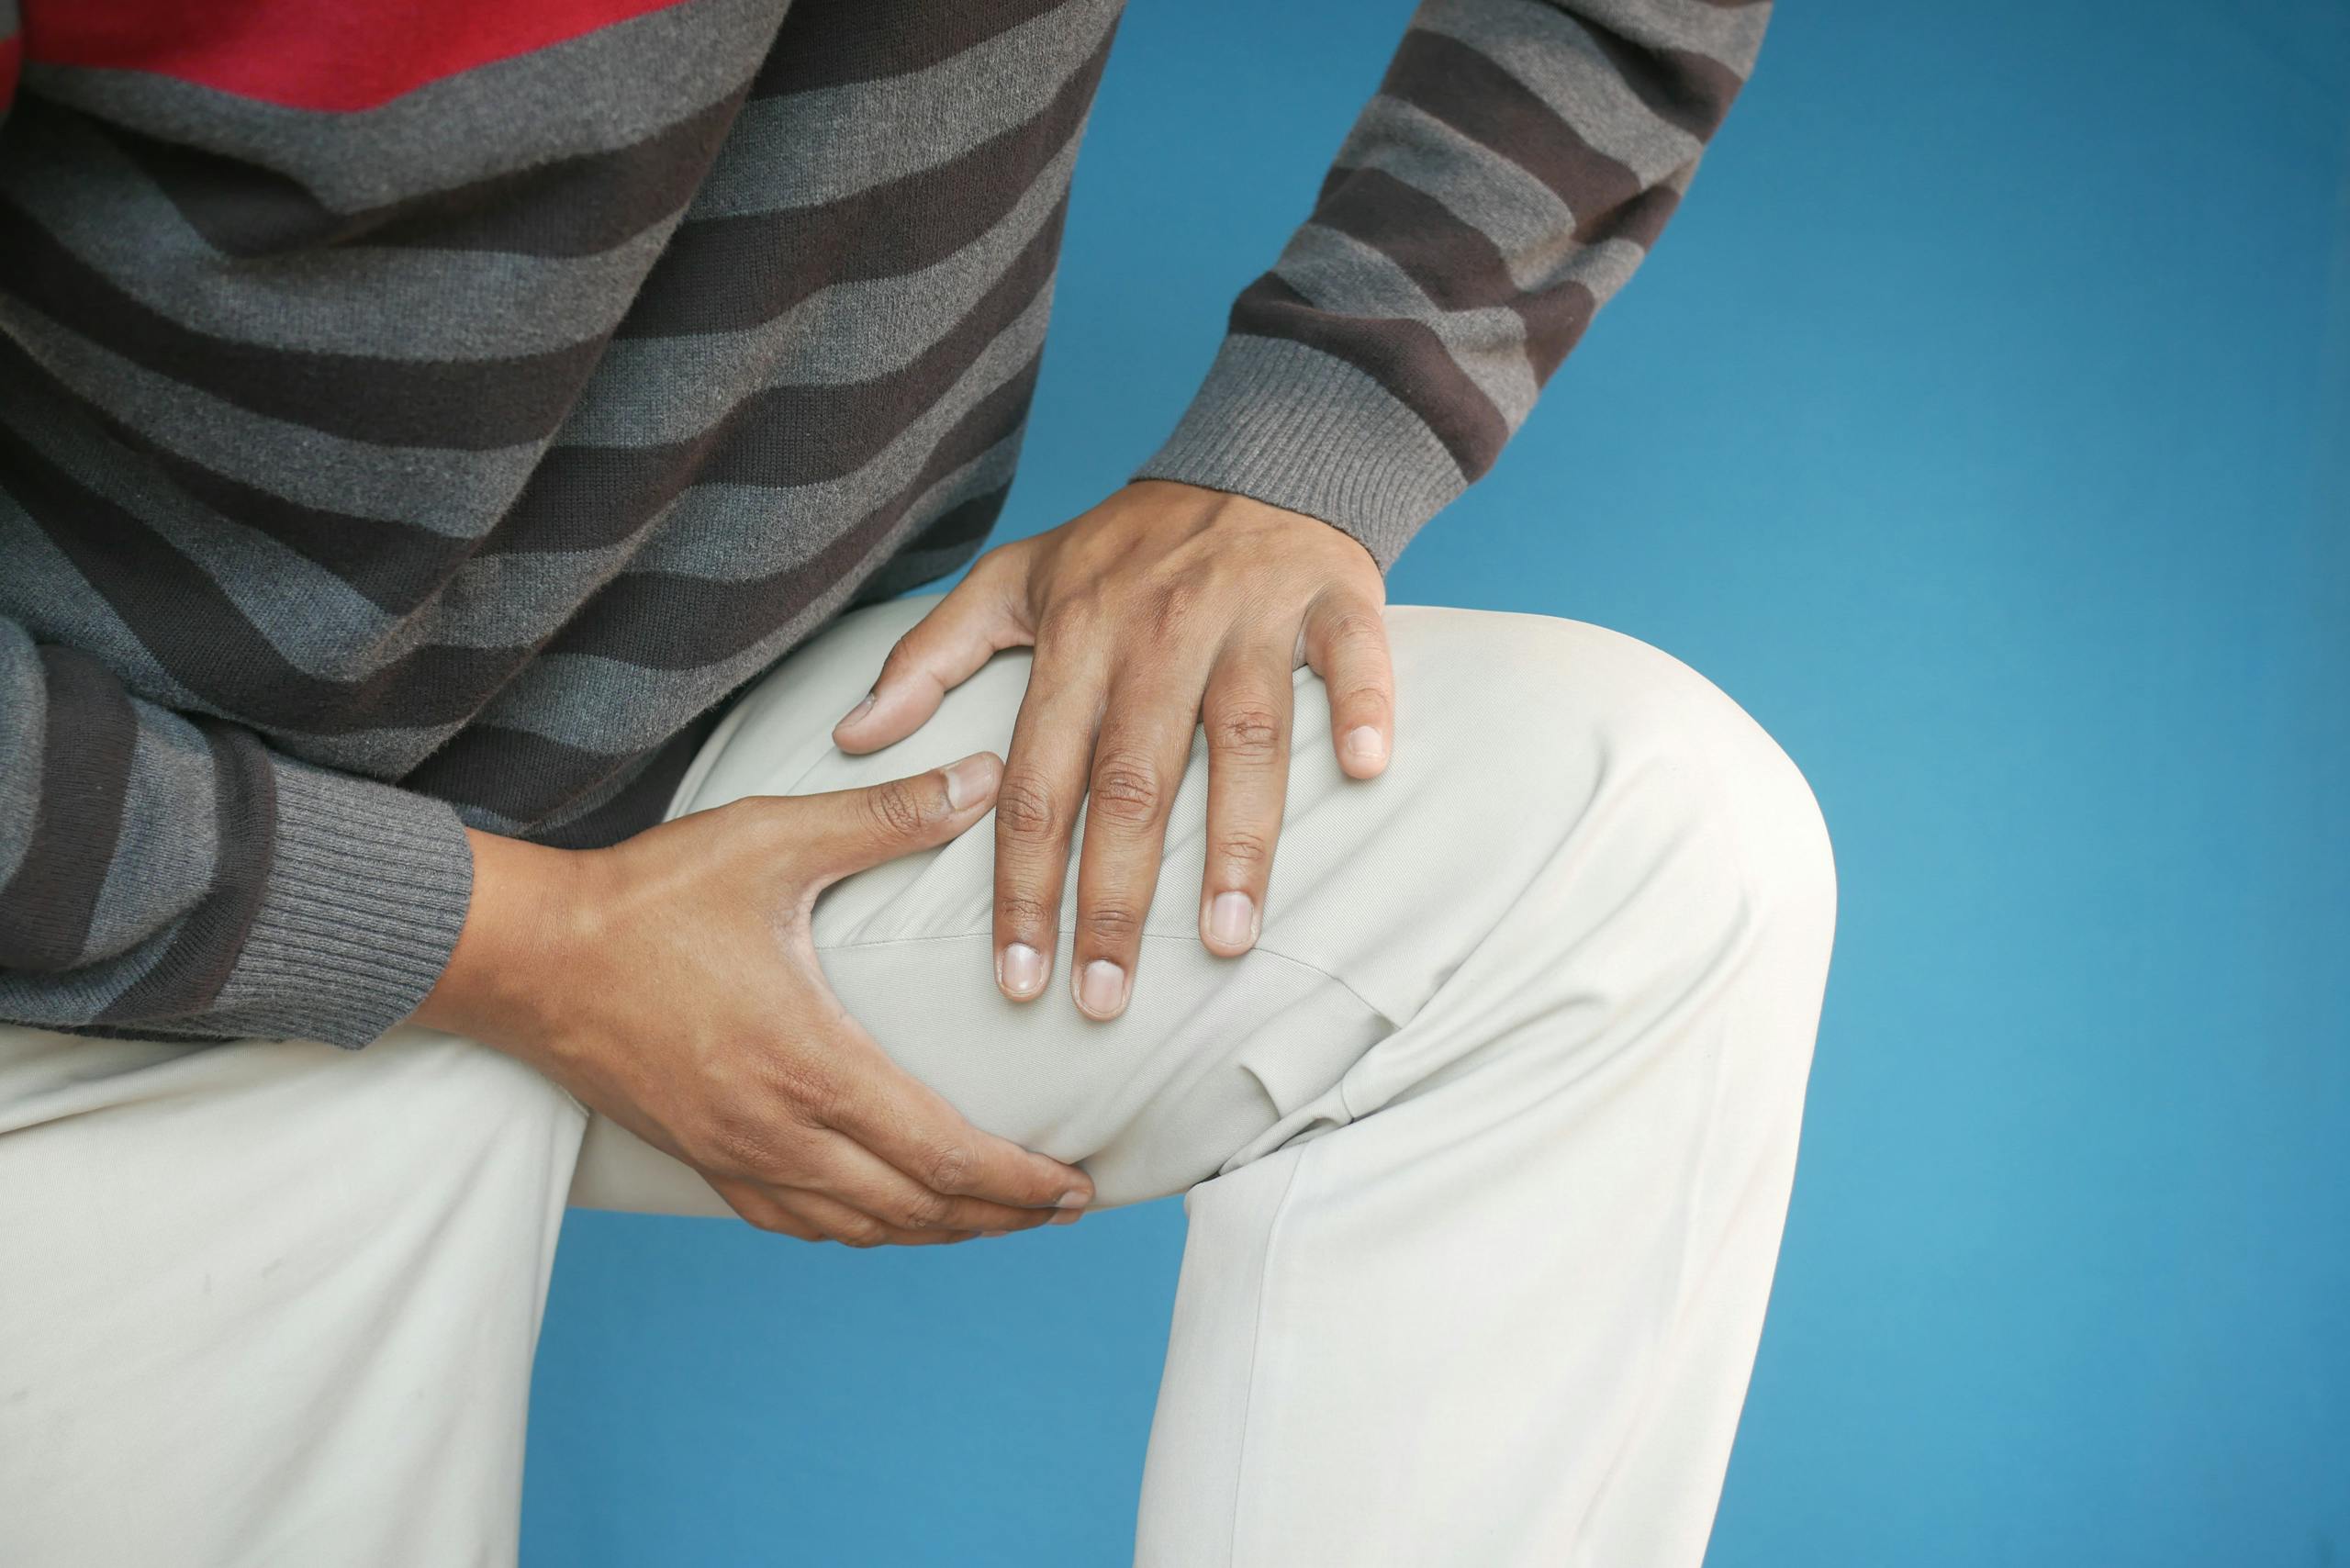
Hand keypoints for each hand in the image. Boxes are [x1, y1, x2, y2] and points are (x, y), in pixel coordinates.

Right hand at [413, 754, 1094, 1245]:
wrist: (525, 956)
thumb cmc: (648, 895)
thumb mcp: (775, 838)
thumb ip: (888, 816)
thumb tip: (987, 778)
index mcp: (812, 1065)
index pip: (944, 1157)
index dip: (1020, 1183)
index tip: (1076, 1186)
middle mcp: (778, 1131)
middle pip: (916, 1210)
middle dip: (999, 1217)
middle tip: (1063, 1209)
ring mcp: (734, 1154)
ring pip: (859, 1229)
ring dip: (936, 1232)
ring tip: (995, 1218)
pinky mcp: (698, 1156)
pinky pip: (796, 1222)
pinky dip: (861, 1229)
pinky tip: (885, 1214)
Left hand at [833, 480, 1393, 1019]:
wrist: (1256, 453)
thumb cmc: (1129, 544)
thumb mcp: (1013, 579)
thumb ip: (928, 658)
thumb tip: (848, 738)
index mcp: (1077, 636)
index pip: (1038, 780)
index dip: (1024, 884)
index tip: (1019, 977)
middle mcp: (1157, 630)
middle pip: (1132, 780)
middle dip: (1114, 898)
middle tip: (1105, 997)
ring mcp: (1249, 614)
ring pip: (1241, 736)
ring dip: (1238, 840)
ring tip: (1229, 940)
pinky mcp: (1334, 598)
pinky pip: (1350, 657)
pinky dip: (1361, 707)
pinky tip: (1367, 772)